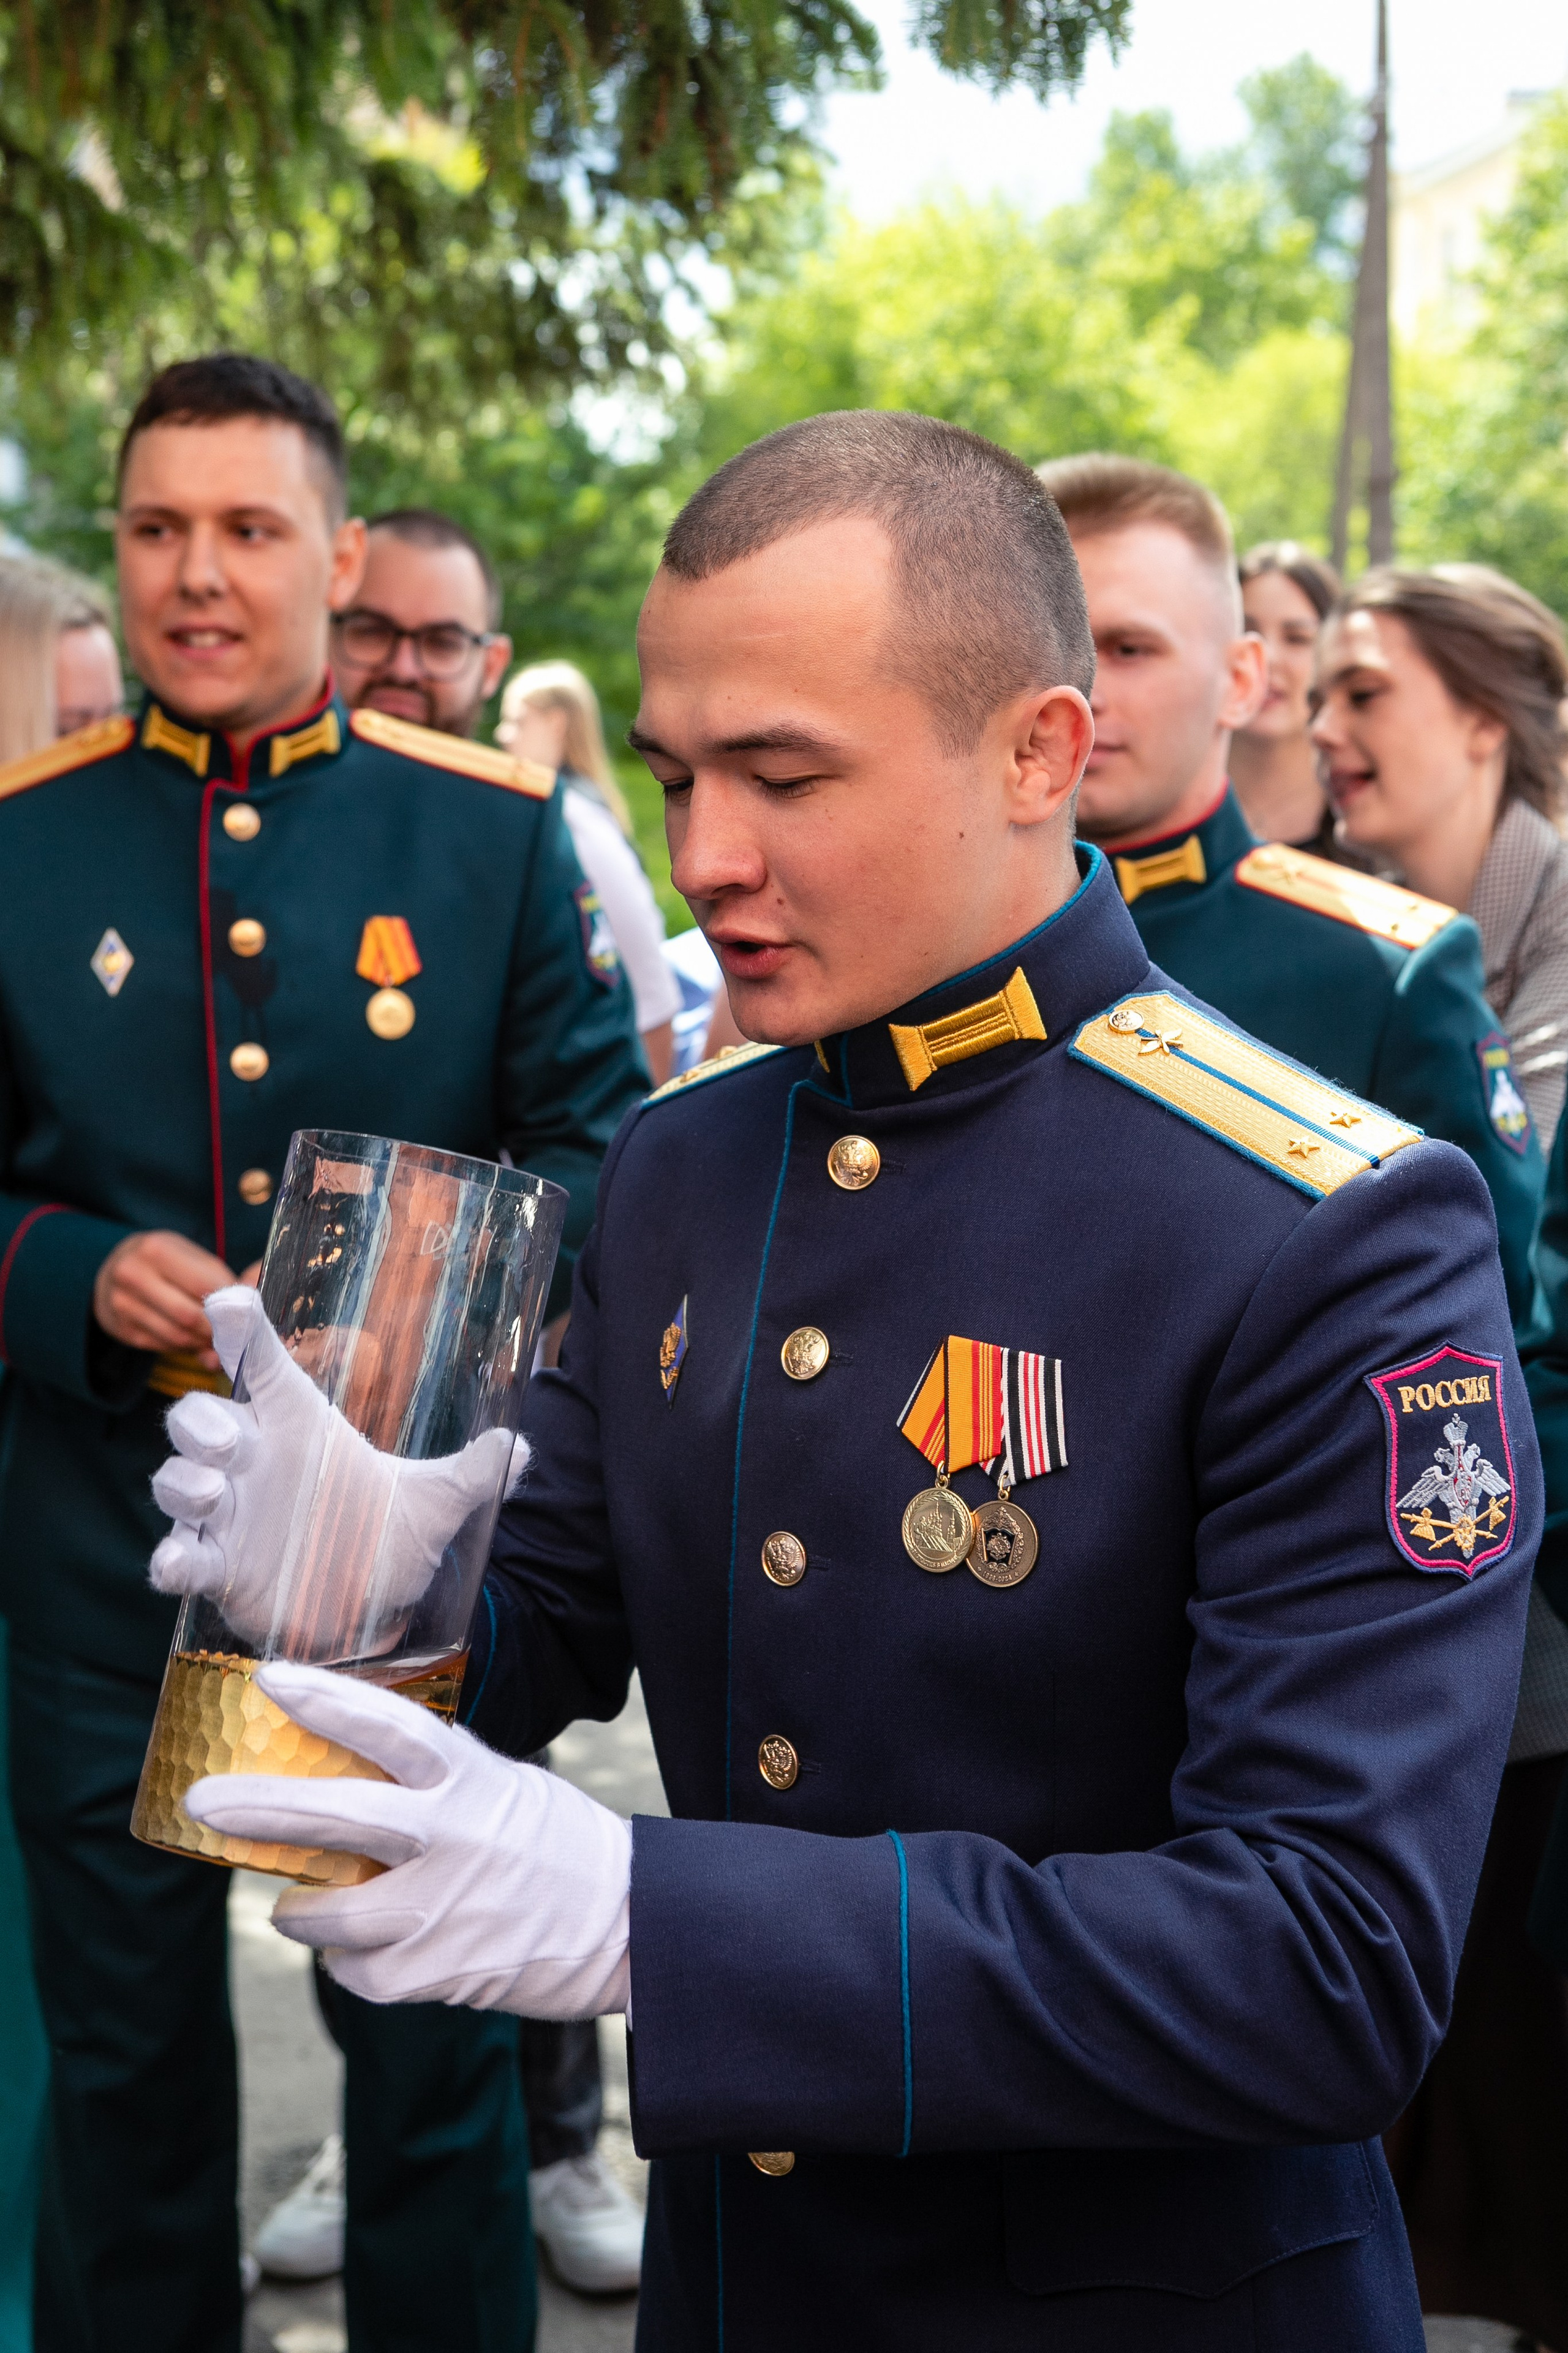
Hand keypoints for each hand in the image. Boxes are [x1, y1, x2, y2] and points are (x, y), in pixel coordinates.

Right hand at [94, 1230, 234, 1363]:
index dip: (229, 1304)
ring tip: (214, 1337)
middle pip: (188, 1316)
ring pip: (176, 1336)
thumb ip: (222, 1280)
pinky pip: (162, 1346)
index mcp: (156, 1250)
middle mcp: (133, 1274)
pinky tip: (191, 1339)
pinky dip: (183, 1347)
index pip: (203, 1286)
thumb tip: (252, 1300)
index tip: (246, 1314)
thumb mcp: (192, 1258)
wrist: (114, 1267)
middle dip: (215, 1330)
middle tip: (232, 1333)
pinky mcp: (120, 1327)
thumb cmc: (166, 1262)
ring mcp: (121, 1303)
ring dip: (201, 1342)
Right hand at [149, 1286, 528, 1645]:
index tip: (227, 1303)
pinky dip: (171, 1559)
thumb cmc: (387, 1539)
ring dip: (181, 1480)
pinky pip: (177, 1555)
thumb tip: (524, 1445)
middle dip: (197, 1420)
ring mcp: (225, 1515)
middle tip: (230, 1437)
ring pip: (174, 1478)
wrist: (369, 1614)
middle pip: (199, 1417)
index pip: (262, 1365)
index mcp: (298, 1427)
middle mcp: (253, 1461)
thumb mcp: (436, 1503)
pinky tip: (177, 1566)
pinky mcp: (215, 1566)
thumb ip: (474, 1472)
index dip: (239, 1330)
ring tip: (211, 1493)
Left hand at [184, 1661, 631, 2017]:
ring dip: (300, 1911)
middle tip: (204, 1801)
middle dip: (259, 1808)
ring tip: (299, 1904)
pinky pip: (355, 1971)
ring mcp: (441, 1911)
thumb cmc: (552, 1844)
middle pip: (335, 1816)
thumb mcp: (500, 1787)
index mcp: (470, 1781)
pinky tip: (370, 1949)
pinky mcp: (436, 1974)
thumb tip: (341, 1768)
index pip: (389, 1727)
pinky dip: (350, 1962)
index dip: (328, 1700)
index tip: (272, 1677)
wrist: (626, 1924)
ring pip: (326, 1914)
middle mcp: (452, 1839)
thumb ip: (431, 1781)